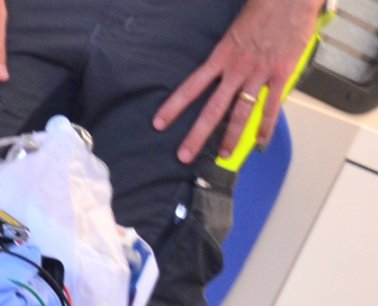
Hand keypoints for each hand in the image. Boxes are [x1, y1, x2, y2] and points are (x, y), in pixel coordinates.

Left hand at [154, 0, 324, 161]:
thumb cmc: (263, 6)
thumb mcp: (235, 28)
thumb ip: (227, 49)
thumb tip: (220, 63)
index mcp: (222, 56)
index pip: (191, 87)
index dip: (174, 107)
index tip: (159, 123)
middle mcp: (237, 69)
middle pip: (212, 109)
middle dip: (197, 135)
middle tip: (184, 155)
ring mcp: (259, 74)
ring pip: (241, 113)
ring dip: (231, 137)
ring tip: (224, 156)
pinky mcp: (281, 73)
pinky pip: (272, 105)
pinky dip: (266, 125)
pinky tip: (261, 142)